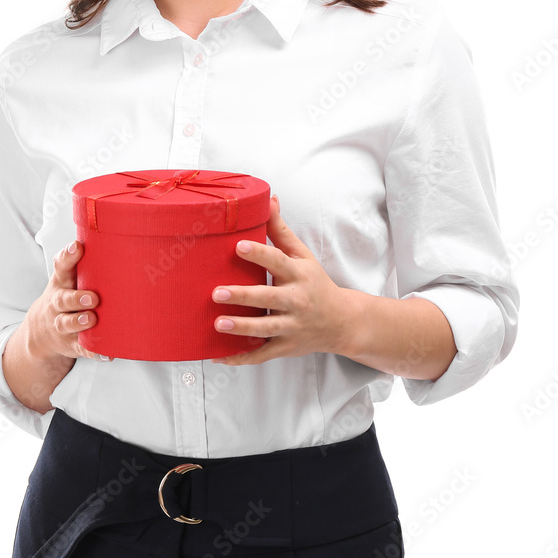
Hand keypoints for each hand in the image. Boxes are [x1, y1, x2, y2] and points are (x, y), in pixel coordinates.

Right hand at [24, 241, 112, 362]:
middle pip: (62, 300)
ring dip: (79, 322)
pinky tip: (106, 353)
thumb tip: (116, 238)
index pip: (60, 266)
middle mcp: (57, 304)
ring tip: (92, 320)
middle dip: (76, 298)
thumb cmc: (66, 294)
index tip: (77, 247)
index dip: (68, 256)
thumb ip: (86, 263)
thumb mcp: (68, 278)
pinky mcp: (70, 344)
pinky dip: (93, 351)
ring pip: (67, 324)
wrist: (42, 331)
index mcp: (60, 283)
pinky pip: (81, 348)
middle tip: (92, 297)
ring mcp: (62, 325)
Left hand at [210, 196, 350, 365]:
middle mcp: (296, 301)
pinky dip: (240, 358)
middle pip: (268, 298)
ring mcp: (291, 326)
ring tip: (218, 324)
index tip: (238, 246)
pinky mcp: (286, 347)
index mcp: (298, 274)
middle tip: (217, 292)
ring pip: (265, 329)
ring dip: (241, 328)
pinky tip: (217, 357)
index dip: (259, 254)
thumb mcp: (302, 255)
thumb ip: (280, 230)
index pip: (277, 261)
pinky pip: (261, 355)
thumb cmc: (314, 282)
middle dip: (243, 297)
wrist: (341, 321)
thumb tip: (269, 198)